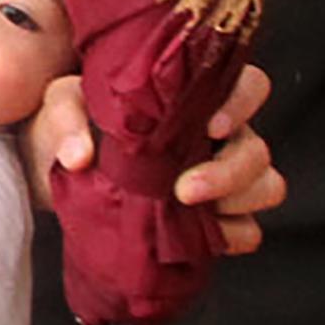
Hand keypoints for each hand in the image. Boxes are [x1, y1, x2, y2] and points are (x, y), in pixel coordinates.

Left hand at [29, 61, 281, 253]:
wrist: (58, 171)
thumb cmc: (72, 124)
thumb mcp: (61, 107)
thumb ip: (67, 119)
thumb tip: (78, 155)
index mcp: (194, 96)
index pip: (247, 86)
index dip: (242, 103)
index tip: (211, 126)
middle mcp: (219, 135)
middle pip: (256, 147)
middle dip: (230, 171)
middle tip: (184, 188)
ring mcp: (223, 178)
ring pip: (266, 186)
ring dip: (237, 201)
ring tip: (188, 210)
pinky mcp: (215, 220)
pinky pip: (248, 231)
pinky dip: (231, 236)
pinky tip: (198, 238)